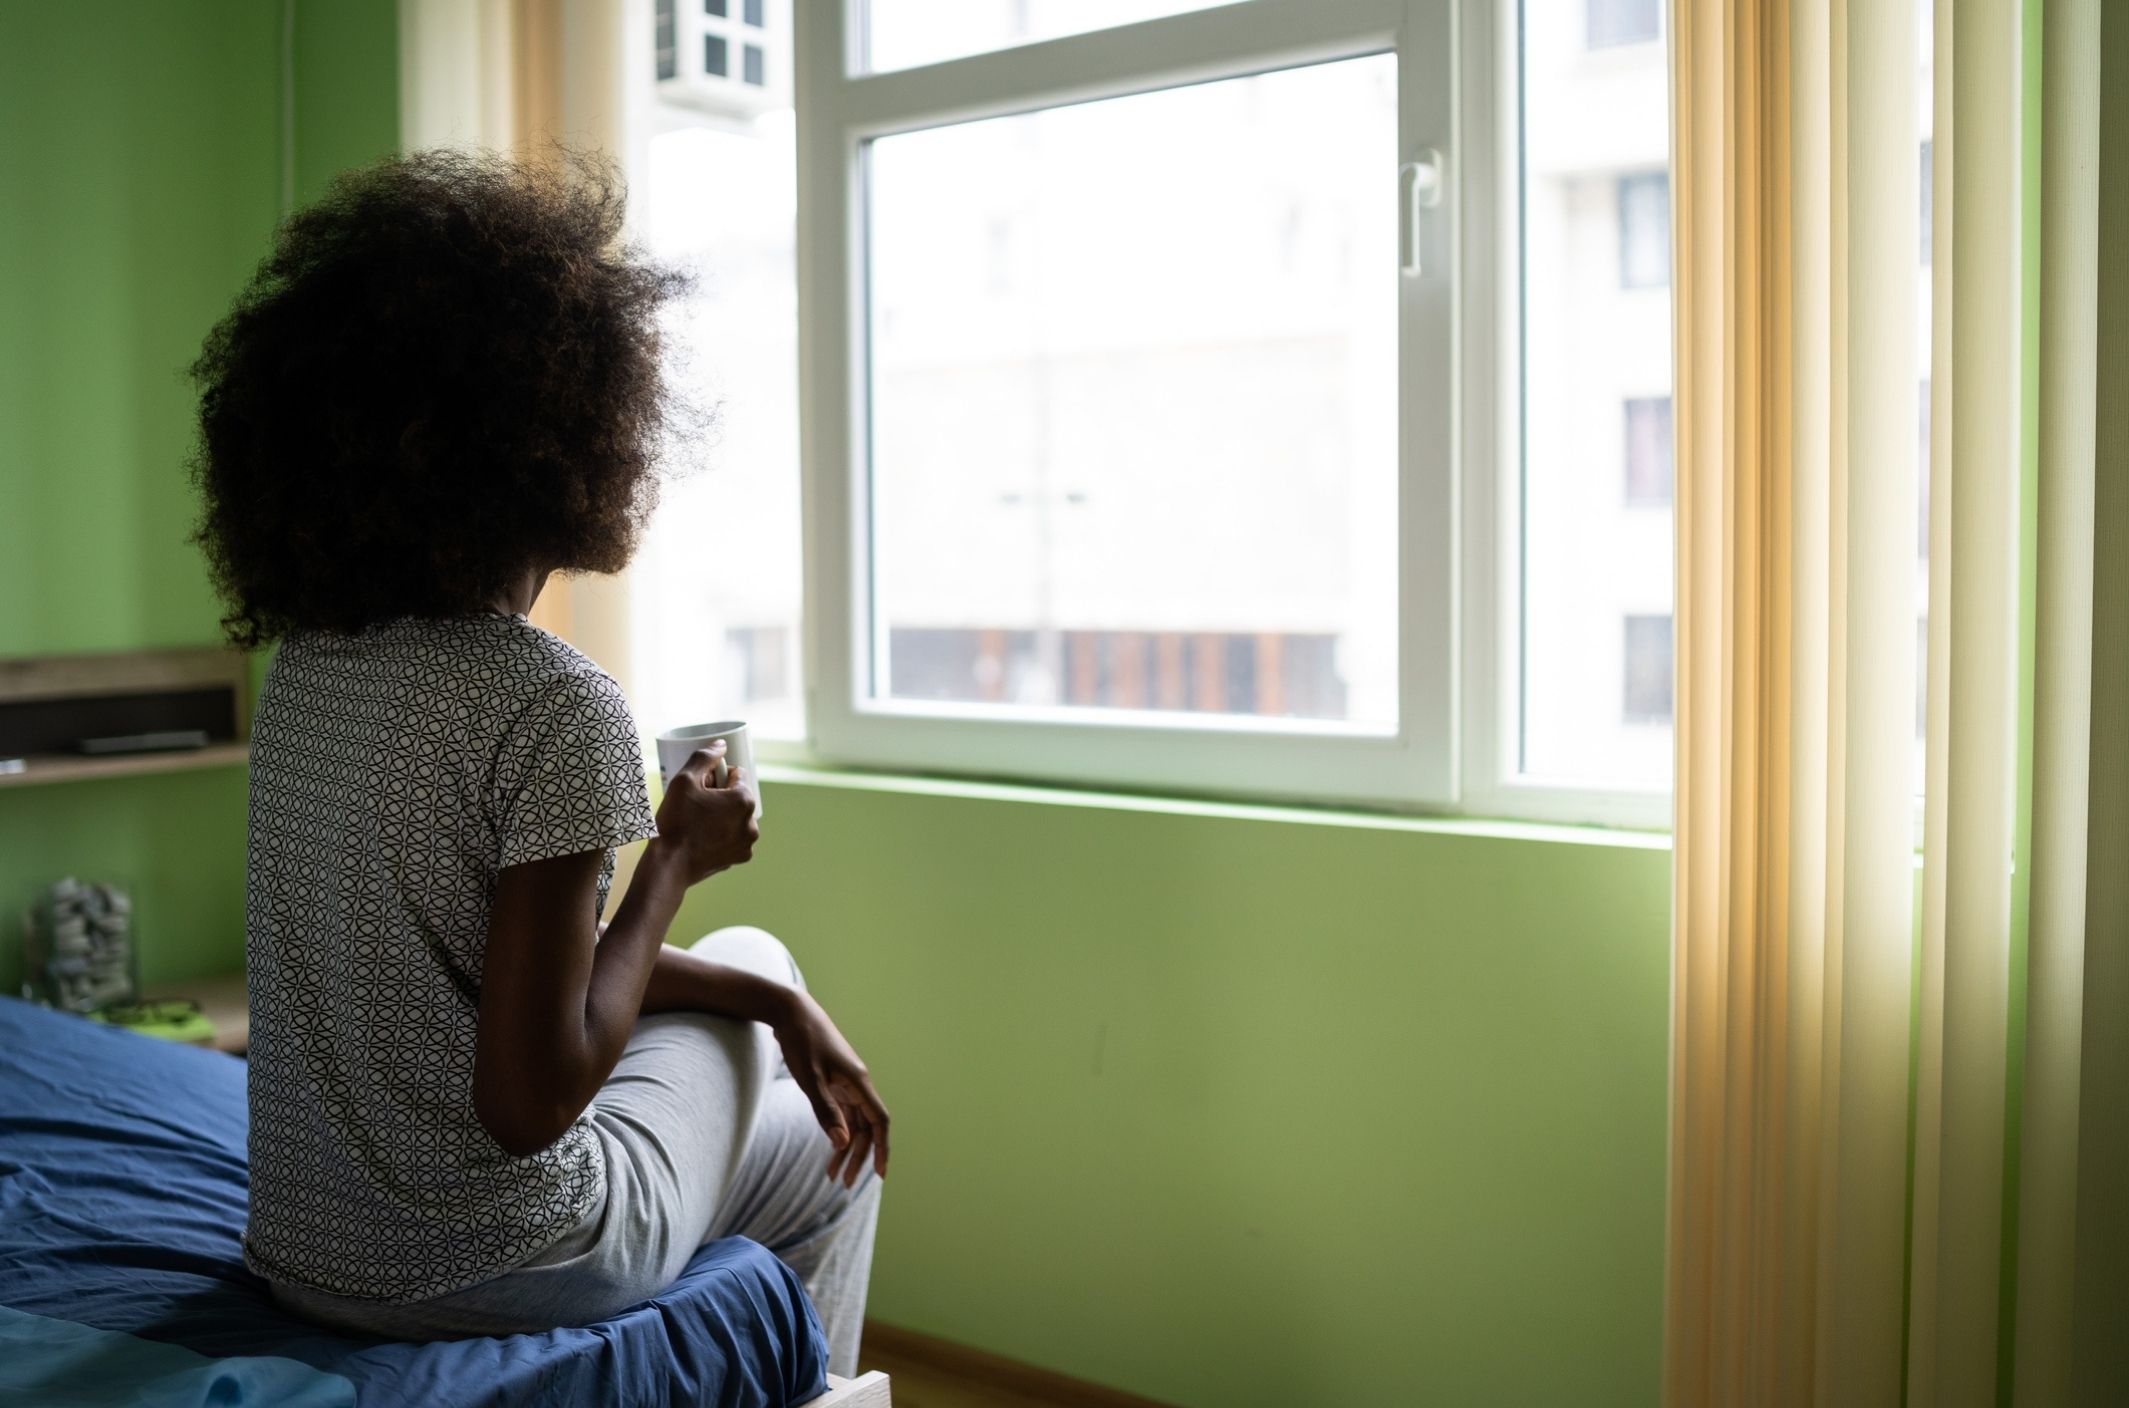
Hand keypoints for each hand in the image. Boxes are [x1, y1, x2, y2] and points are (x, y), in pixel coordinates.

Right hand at [652, 743, 759, 884]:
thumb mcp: (684, 781)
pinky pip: (733, 837)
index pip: (737, 774)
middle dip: (720, 796)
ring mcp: (747, 843)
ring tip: (698, 822)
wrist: (669, 865)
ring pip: (736, 817)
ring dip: (722, 815)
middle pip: (738, 797)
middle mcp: (752, 822)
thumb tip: (721, 745)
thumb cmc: (676, 822)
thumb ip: (705, 758)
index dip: (716, 777)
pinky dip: (722, 834)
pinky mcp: (739, 858)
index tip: (700, 788)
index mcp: (743, 800)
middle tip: (696, 805)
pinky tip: (703, 838)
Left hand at [774, 992, 889, 1186]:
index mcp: (858, 1083)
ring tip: (832, 1174)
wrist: (791, 1012)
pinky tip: (830, 1147)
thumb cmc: (802, 1041)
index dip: (883, 1148)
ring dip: (846, 1148)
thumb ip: (826, 1111)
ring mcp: (846, 1083)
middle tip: (842, 1183)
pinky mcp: (834, 1082)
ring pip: (854, 1122)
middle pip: (866, 1127)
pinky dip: (838, 1132)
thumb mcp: (810, 1079)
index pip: (880, 1121)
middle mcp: (857, 1085)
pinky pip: (843, 1114)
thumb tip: (842, 1144)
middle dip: (858, 1157)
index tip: (880, 1174)